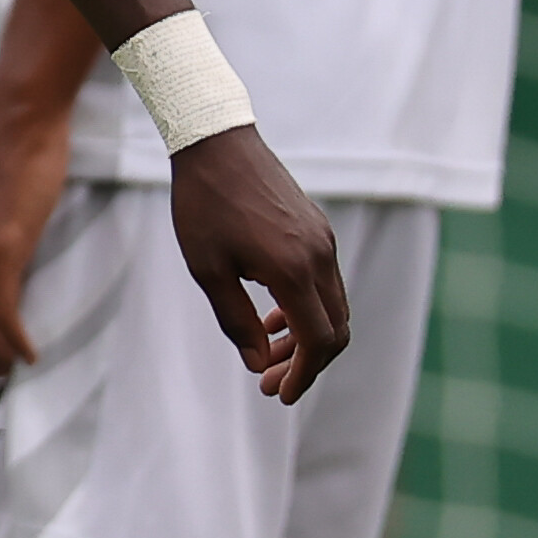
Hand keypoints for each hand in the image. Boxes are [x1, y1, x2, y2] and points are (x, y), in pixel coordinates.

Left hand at [164, 126, 350, 403]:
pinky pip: (325, 281)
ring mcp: (323, 239)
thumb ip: (236, 321)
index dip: (305, 375)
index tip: (281, 395)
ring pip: (332, 305)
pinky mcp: (317, 227)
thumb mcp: (207, 269)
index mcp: (295, 270)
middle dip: (307, 363)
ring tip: (268, 353)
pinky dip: (306, 307)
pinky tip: (273, 316)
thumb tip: (258, 365)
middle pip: (335, 329)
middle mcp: (320, 255)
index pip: (320, 341)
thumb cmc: (203, 204)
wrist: (215, 142)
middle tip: (271, 383)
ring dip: (306, 337)